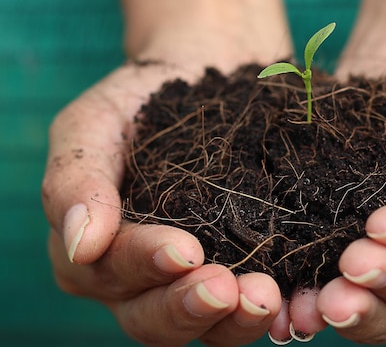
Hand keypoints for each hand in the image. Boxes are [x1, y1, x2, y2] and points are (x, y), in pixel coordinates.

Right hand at [42, 63, 286, 345]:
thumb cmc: (140, 101)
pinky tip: (293, 300)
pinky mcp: (243, 270)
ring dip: (235, 320)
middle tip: (226, 287)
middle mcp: (143, 279)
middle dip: (189, 307)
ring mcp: (195, 281)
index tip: (183, 248)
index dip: (144, 265)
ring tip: (264, 296)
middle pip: (154, 319)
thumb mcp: (94, 124)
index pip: (111, 273)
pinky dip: (272, 311)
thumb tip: (79, 243)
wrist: (204, 79)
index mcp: (97, 251)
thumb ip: (75, 178)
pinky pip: (251, 307)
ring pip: (207, 326)